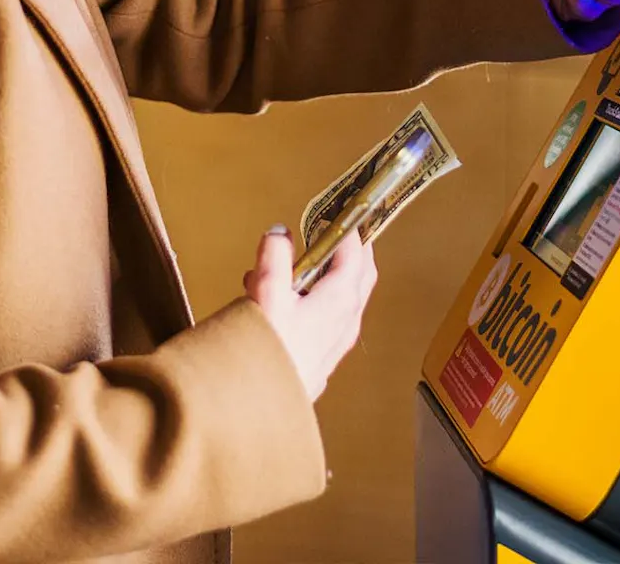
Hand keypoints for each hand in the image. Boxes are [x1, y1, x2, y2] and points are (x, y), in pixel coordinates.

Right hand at [244, 225, 377, 401]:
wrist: (260, 406)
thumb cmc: (267, 351)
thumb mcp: (266, 293)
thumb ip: (274, 256)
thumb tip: (279, 232)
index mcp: (340, 299)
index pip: (355, 254)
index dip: (349, 230)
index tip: (339, 213)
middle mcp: (346, 321)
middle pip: (359, 277)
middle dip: (349, 252)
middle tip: (335, 234)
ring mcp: (337, 342)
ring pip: (343, 300)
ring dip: (324, 278)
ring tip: (287, 269)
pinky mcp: (322, 358)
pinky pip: (328, 320)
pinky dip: (314, 302)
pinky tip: (281, 306)